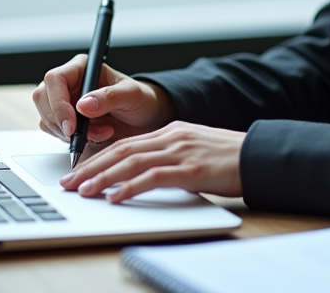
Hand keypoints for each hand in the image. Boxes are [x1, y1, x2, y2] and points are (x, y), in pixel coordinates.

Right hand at [32, 55, 176, 145]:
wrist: (144, 119)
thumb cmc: (140, 100)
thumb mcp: (131, 95)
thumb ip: (109, 97)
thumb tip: (83, 105)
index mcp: (82, 68)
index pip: (55, 79)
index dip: (58, 103)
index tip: (71, 125)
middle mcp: (69, 83)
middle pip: (42, 98)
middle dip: (61, 121)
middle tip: (83, 134)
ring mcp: (65, 102)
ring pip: (46, 117)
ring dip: (69, 133)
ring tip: (100, 132)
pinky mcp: (65, 121)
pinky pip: (54, 131)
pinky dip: (71, 140)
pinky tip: (93, 137)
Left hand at [59, 121, 244, 203]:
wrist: (260, 155)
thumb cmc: (229, 159)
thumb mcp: (194, 152)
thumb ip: (169, 158)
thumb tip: (143, 176)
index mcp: (170, 131)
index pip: (125, 143)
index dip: (97, 158)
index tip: (78, 172)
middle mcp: (171, 137)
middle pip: (121, 150)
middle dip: (91, 167)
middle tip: (68, 182)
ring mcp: (180, 151)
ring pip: (131, 162)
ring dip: (103, 177)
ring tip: (83, 190)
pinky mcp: (190, 169)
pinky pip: (152, 177)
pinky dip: (130, 187)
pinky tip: (115, 197)